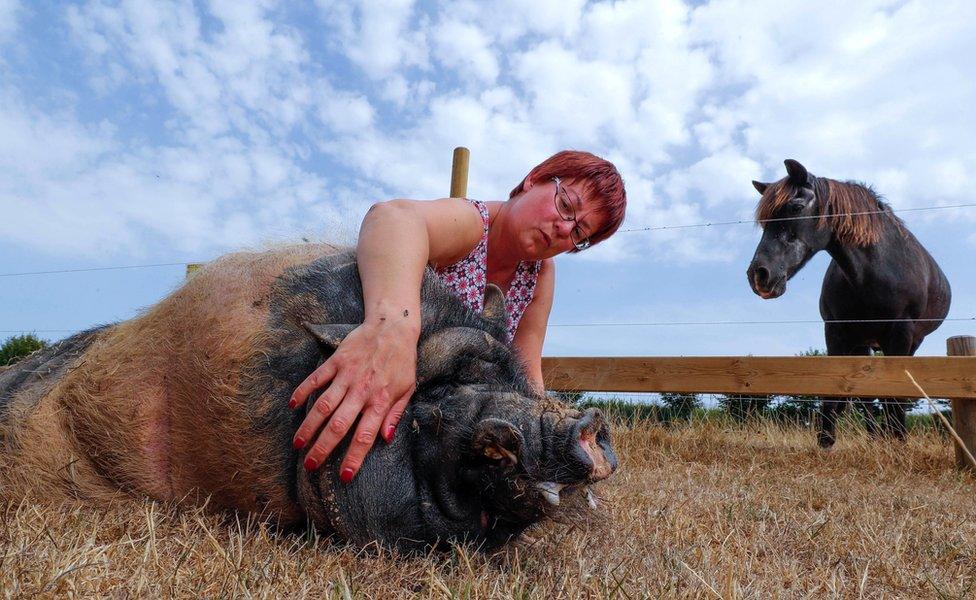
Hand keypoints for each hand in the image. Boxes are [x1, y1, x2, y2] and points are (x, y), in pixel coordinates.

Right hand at [289, 319, 416, 480]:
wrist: (392, 326)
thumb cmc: (402, 361)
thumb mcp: (407, 389)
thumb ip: (395, 414)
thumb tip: (386, 439)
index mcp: (380, 401)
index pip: (365, 436)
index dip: (354, 457)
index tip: (344, 476)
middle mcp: (362, 391)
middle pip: (339, 425)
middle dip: (324, 447)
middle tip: (310, 464)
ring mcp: (347, 376)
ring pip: (324, 405)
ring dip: (309, 426)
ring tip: (298, 443)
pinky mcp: (337, 361)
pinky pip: (316, 378)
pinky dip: (303, 391)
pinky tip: (292, 405)